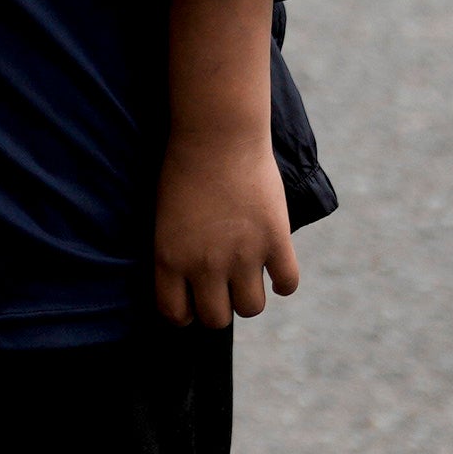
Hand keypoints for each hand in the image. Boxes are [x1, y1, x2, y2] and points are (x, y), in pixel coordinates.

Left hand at [147, 115, 301, 327]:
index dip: (186, 313)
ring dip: (250, 297)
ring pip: (251, 308)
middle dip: (219, 307)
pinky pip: (287, 283)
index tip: (193, 303)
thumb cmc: (184, 168)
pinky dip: (284, 283)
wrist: (217, 134)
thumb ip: (178, 253)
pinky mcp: (275, 240)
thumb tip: (192, 281)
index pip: (176, 314)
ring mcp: (242, 255)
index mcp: (170, 259)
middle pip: (216, 319)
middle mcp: (204, 265)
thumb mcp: (165, 218)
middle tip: (223, 289)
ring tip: (249, 277)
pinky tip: (276, 270)